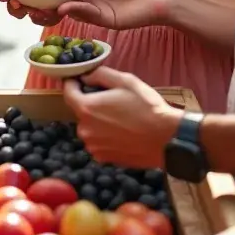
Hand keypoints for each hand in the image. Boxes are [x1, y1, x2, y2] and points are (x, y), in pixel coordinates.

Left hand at [63, 67, 180, 168]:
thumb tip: (84, 76)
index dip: (73, 83)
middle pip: (80, 111)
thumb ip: (100, 75)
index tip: (81, 79)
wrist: (166, 139)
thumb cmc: (147, 107)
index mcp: (87, 108)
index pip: (68, 92)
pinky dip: (106, 136)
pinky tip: (124, 133)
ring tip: (122, 118)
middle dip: (92, 103)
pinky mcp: (104, 159)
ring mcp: (93, 147)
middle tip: (113, 100)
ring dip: (99, 121)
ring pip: (90, 127)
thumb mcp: (125, 81)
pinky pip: (99, 142)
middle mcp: (85, 130)